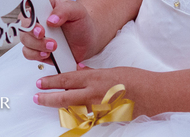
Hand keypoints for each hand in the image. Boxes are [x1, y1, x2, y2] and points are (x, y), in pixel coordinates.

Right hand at [22, 0, 96, 64]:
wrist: (88, 40)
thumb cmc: (80, 21)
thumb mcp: (76, 10)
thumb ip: (64, 10)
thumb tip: (51, 19)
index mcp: (41, 7)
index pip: (28, 9)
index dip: (30, 19)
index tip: (40, 28)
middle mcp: (36, 21)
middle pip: (23, 27)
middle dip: (34, 36)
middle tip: (50, 40)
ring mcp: (36, 36)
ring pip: (25, 42)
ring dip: (37, 47)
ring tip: (53, 48)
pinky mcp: (38, 50)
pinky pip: (29, 53)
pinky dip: (36, 55)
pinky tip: (47, 55)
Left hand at [33, 65, 148, 112]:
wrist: (152, 94)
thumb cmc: (134, 79)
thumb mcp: (110, 70)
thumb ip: (92, 72)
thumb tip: (79, 70)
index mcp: (94, 77)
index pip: (67, 79)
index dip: (51, 82)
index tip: (40, 83)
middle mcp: (94, 93)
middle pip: (65, 97)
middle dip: (48, 97)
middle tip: (37, 97)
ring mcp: (100, 108)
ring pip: (74, 109)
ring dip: (62, 107)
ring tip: (51, 104)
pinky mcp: (106, 118)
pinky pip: (89, 117)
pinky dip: (80, 115)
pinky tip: (73, 114)